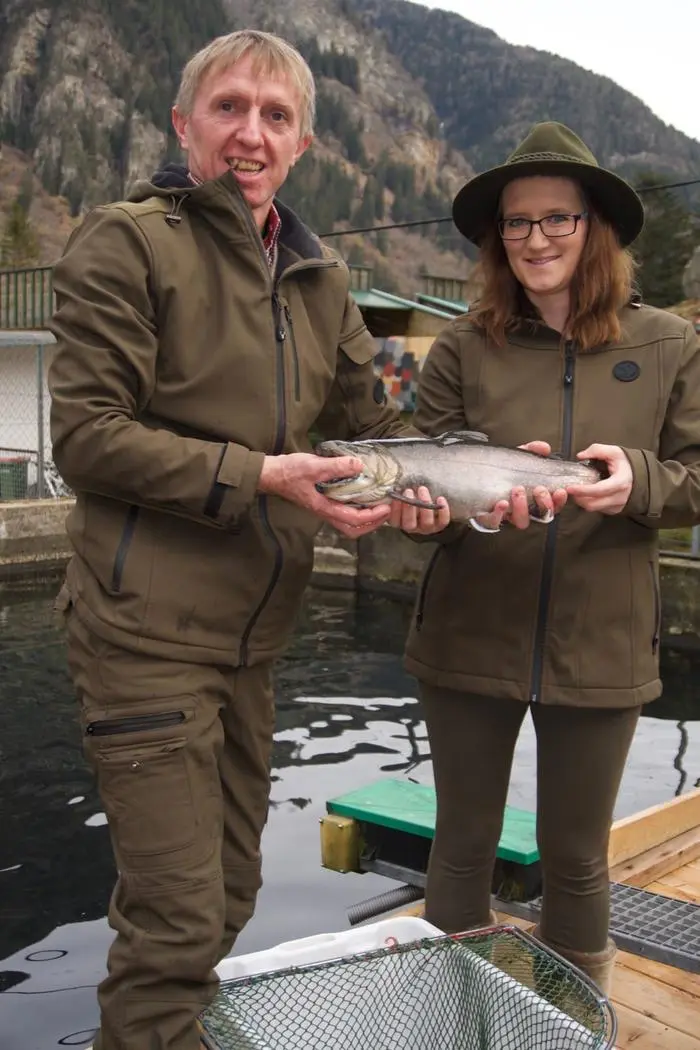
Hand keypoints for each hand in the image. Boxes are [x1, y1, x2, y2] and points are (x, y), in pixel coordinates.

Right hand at [258, 453, 391, 537]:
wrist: (272, 474)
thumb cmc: (290, 471)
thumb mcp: (314, 465)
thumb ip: (336, 466)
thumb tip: (359, 465)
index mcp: (324, 508)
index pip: (354, 520)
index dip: (373, 516)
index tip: (386, 506)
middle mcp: (326, 512)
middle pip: (353, 529)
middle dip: (372, 523)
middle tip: (387, 511)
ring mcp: (324, 508)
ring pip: (349, 523)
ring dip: (366, 518)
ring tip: (379, 505)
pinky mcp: (323, 502)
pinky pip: (345, 512)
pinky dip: (358, 509)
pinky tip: (364, 496)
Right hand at [387, 486, 450, 532]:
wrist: (422, 497)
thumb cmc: (407, 494)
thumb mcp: (397, 495)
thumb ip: (391, 497)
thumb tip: (385, 498)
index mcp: (398, 522)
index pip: (394, 521)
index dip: (394, 511)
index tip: (395, 496)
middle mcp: (411, 527)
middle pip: (409, 524)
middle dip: (409, 508)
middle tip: (408, 491)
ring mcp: (425, 528)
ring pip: (426, 523)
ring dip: (425, 505)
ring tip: (422, 490)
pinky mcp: (438, 525)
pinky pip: (442, 522)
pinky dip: (443, 512)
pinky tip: (440, 498)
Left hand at [472, 440, 566, 530]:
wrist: (472, 477)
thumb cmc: (501, 470)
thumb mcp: (517, 458)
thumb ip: (531, 451)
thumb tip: (544, 447)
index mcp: (535, 499)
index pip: (554, 505)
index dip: (560, 501)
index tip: (560, 490)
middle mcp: (524, 511)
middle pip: (542, 516)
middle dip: (544, 503)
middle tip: (538, 488)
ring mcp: (507, 517)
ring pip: (522, 522)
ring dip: (522, 507)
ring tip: (517, 490)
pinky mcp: (489, 519)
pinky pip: (495, 523)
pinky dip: (499, 514)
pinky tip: (501, 502)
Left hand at [566, 444, 632, 514]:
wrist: (637, 475)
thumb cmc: (626, 464)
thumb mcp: (614, 452)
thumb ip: (597, 450)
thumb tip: (580, 455)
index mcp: (620, 482)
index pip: (599, 490)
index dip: (582, 490)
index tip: (570, 487)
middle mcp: (620, 497)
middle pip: (593, 504)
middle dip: (578, 497)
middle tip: (569, 488)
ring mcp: (617, 506)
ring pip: (593, 508)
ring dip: (582, 500)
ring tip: (576, 490)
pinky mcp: (614, 510)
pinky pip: (597, 509)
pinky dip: (588, 502)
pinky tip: (586, 494)